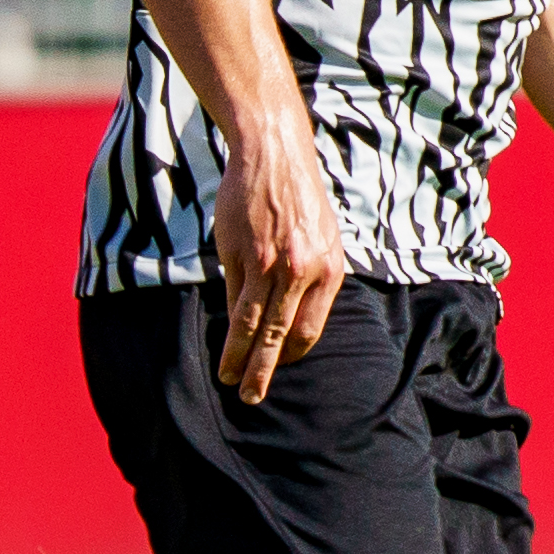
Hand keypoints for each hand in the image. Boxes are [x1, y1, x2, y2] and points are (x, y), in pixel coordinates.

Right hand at [211, 122, 352, 404]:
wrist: (276, 156)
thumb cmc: (299, 199)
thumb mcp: (321, 238)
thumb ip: (312, 276)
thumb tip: (292, 316)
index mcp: (330, 270)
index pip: (309, 330)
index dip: (291, 353)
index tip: (278, 367)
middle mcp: (304, 272)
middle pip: (280, 336)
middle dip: (264, 371)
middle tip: (250, 397)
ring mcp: (271, 265)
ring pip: (251, 325)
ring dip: (238, 357)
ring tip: (228, 379)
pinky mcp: (242, 255)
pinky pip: (233, 298)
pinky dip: (227, 323)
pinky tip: (222, 340)